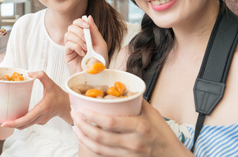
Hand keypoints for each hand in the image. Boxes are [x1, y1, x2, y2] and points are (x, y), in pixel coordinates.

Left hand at [1, 71, 72, 128]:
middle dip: (12, 125)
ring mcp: (41, 121)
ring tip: (7, 120)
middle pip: (24, 125)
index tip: (4, 123)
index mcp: (42, 108)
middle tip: (2, 123)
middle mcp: (41, 117)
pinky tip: (17, 118)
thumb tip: (30, 73)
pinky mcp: (41, 121)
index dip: (15, 122)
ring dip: (17, 124)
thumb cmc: (58, 94)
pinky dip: (22, 122)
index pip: (26, 119)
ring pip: (26, 125)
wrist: (67, 105)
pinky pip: (30, 123)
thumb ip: (42, 76)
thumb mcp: (51, 83)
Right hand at [64, 16, 107, 74]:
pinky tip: (82, 53)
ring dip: (79, 40)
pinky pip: (68, 44)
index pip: (77, 23)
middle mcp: (76, 40)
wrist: (97, 75)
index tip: (87, 26)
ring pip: (68, 34)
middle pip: (71, 26)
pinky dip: (77, 47)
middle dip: (80, 31)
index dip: (80, 21)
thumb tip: (89, 17)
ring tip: (86, 48)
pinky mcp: (67, 54)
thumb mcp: (100, 44)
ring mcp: (71, 47)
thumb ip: (94, 30)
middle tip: (87, 40)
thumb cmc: (99, 62)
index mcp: (84, 36)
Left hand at [71, 101, 192, 156]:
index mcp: (139, 126)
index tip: (81, 109)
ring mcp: (128, 154)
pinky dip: (91, 146)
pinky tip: (85, 139)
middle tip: (74, 115)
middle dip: (82, 125)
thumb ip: (135, 101)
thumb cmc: (163, 134)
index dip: (92, 116)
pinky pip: (103, 155)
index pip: (110, 122)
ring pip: (98, 148)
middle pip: (100, 136)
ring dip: (83, 137)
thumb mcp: (152, 113)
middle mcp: (132, 142)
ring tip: (75, 127)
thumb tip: (121, 87)